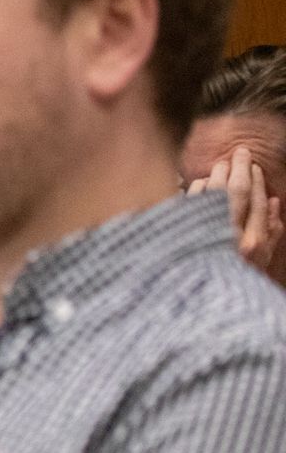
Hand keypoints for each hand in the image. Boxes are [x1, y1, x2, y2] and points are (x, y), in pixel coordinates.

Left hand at [188, 145, 283, 272]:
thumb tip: (273, 201)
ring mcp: (201, 235)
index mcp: (252, 246)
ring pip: (210, 193)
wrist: (194, 300)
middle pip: (235, 192)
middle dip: (239, 168)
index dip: (256, 181)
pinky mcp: (179, 234)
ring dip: (217, 175)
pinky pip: (188, 202)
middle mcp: (228, 238)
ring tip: (222, 165)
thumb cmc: (233, 281)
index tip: (254, 166)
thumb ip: (271, 233)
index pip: (256, 203)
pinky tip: (201, 183)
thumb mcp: (261, 264)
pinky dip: (196, 190)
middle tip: (241, 152)